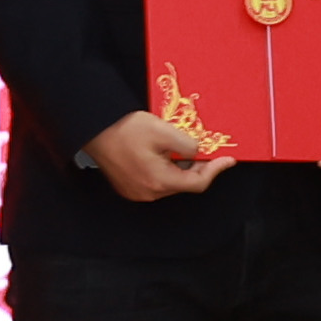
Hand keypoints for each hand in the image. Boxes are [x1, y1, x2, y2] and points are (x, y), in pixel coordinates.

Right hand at [82, 108, 228, 204]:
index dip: (216, 170)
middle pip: (184, 184)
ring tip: (180, 149)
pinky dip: (165, 170)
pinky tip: (163, 154)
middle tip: (206, 150)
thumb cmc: (123, 128)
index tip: (227, 159)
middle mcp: (148, 192)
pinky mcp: (128, 187)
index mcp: (159, 181)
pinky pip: (155, 182)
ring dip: (180, 168)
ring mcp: (136, 191)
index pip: (198, 182)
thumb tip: (199, 152)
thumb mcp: (163, 130)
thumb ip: (188, 144)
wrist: (93, 128)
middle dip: (198, 168)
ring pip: (170, 183)